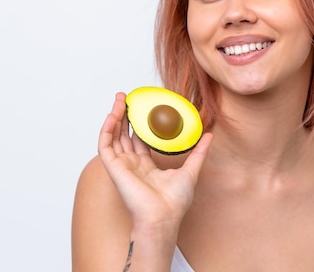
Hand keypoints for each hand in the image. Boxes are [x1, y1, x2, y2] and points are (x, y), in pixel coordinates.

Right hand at [98, 92, 212, 232]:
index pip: (139, 139)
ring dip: (114, 116)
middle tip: (128, 97)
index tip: (143, 107)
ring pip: (113, 136)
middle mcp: (132, 164)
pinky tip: (113, 115)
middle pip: (124, 134)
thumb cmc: (175, 202)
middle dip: (125, 115)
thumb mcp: (191, 170)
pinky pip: (105, 145)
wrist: (164, 216)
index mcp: (146, 166)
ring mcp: (122, 165)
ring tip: (120, 99)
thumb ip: (198, 152)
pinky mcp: (114, 168)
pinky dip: (106, 129)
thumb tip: (209, 134)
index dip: (139, 123)